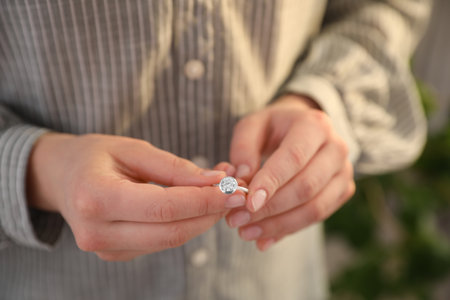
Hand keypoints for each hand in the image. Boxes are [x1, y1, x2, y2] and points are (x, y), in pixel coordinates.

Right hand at [27, 134, 245, 260]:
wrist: (62, 177)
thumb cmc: (95, 155)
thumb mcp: (132, 149)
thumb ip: (174, 167)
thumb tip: (217, 181)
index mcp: (96, 198)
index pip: (164, 207)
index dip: (205, 201)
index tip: (235, 189)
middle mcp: (97, 232)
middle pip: (171, 231)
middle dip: (210, 213)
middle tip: (236, 193)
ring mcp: (105, 249)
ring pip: (169, 240)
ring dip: (201, 220)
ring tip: (220, 195)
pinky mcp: (116, 254)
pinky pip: (160, 242)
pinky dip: (184, 225)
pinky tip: (197, 206)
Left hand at [225, 94, 354, 250]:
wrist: (301, 129)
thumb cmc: (272, 128)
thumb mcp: (252, 126)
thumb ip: (243, 148)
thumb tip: (242, 180)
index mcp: (314, 125)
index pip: (293, 158)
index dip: (271, 182)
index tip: (248, 203)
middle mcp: (336, 147)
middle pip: (306, 186)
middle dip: (270, 208)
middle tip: (237, 220)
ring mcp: (344, 171)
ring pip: (314, 208)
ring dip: (278, 224)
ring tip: (246, 232)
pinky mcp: (343, 191)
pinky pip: (317, 217)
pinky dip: (288, 229)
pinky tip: (263, 238)